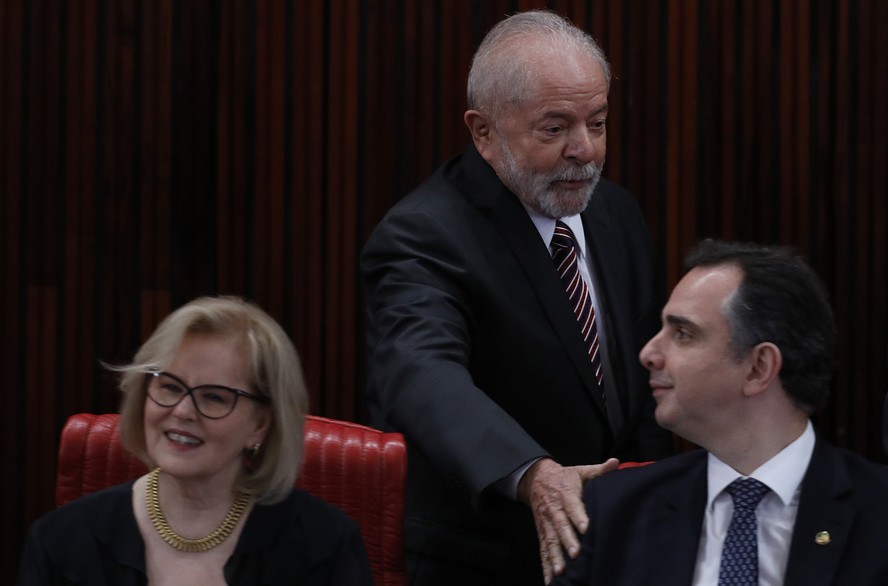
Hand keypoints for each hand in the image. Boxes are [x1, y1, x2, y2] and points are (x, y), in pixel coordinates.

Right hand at [517, 457, 619, 583]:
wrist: (536, 479)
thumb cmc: (565, 477)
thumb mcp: (580, 470)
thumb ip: (599, 470)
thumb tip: (616, 463)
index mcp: (566, 493)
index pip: (572, 505)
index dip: (578, 516)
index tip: (586, 527)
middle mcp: (554, 509)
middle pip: (560, 526)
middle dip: (567, 540)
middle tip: (576, 553)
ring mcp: (546, 523)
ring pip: (550, 540)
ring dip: (555, 556)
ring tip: (561, 571)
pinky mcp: (542, 532)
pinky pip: (543, 550)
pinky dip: (546, 565)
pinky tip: (550, 580)